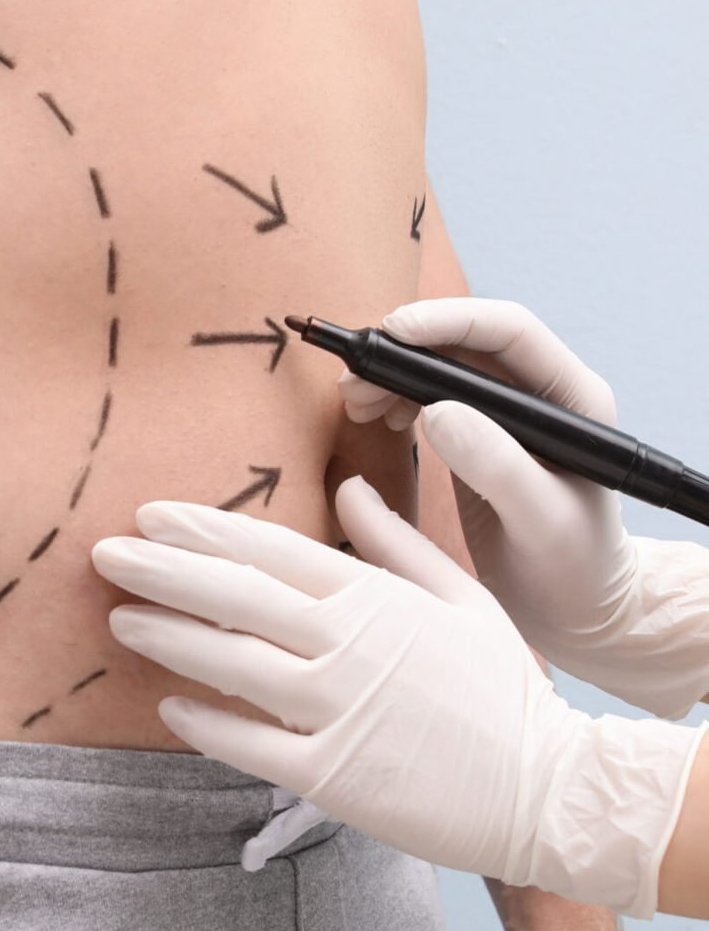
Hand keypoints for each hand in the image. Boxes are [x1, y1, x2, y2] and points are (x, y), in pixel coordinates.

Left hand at [91, 480, 700, 915]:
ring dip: (168, 636)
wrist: (547, 785)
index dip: (203, 529)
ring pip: (230, 663)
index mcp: (373, 597)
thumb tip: (349, 489)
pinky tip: (168, 703)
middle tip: (104, 555)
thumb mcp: (461, 596)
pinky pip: (251, 744)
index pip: (269, 549)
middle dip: (162, 571)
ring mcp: (336, 710)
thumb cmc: (503, 686)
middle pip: (234, 597)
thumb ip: (397, 540)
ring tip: (118, 620)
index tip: (151, 514)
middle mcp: (345, 645)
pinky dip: (206, 723)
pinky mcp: (333, 774)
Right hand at [340, 297, 708, 718]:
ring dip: (392, 373)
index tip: (392, 331)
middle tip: (355, 377)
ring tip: (355, 401)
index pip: (510, 332)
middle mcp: (540, 394)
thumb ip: (496, 466)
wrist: (575, 610)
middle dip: (405, 349)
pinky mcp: (477, 436)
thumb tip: (437, 410)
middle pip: (465, 342)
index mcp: (573, 398)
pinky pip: (429, 396)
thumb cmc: (574, 570)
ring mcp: (506, 414)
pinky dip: (394, 398)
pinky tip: (375, 417)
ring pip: (441, 366)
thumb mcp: (542, 522)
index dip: (449, 320)